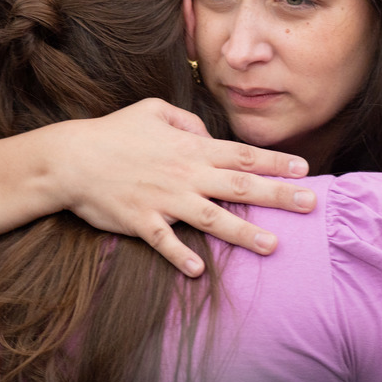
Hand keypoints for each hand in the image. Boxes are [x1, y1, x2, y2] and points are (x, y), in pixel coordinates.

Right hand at [51, 99, 315, 276]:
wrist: (71, 158)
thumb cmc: (114, 132)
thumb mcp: (153, 109)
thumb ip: (188, 119)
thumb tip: (209, 134)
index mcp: (191, 147)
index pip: (243, 155)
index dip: (276, 162)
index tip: (305, 170)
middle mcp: (185, 174)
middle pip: (241, 185)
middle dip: (278, 195)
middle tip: (310, 205)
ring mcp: (164, 199)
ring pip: (212, 218)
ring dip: (244, 232)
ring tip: (273, 245)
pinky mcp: (141, 221)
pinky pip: (165, 241)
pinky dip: (181, 256)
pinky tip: (199, 271)